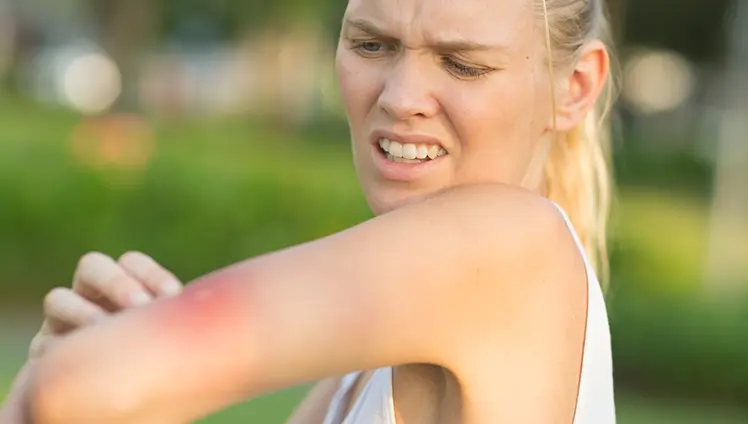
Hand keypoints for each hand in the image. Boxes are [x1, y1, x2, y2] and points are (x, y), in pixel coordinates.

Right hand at [28, 251, 182, 358]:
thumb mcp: (167, 340)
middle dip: (116, 282)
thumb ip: (174, 320)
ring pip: (58, 299)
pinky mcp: (43, 353)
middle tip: (140, 305)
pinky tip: (85, 363)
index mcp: (123, 287)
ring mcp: (60, 322)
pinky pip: (45, 344)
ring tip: (108, 333)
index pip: (131, 262)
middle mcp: (89, 296)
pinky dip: (62, 349)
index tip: (173, 295)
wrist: (113, 403)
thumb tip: (193, 306)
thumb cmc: (155, 365)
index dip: (150, 273)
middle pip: (91, 266)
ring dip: (83, 313)